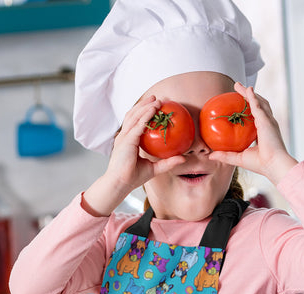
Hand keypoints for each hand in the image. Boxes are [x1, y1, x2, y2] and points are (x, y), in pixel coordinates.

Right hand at [83, 95, 185, 215]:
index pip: (135, 123)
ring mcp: (124, 137)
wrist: (120, 184)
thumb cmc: (133, 178)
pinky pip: (138, 124)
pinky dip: (146, 115)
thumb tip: (183, 158)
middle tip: (157, 98)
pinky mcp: (127, 140)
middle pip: (133, 115)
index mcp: (127, 142)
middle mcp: (124, 137)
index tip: (156, 107)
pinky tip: (154, 109)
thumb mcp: (154, 168)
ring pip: (134, 116)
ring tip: (156, 100)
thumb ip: (167, 163)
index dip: (144, 113)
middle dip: (144, 105)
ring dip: (145, 106)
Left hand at [209, 83, 296, 184]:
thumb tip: (210, 155)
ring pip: (258, 102)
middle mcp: (266, 124)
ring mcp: (268, 121)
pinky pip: (258, 105)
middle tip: (238, 88)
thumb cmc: (259, 164)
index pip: (255, 117)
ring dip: (249, 93)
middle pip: (257, 105)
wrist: (272, 165)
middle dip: (248, 96)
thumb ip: (224, 155)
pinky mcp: (266, 121)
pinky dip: (253, 97)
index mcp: (262, 132)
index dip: (249, 109)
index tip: (239, 105)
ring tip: (240, 86)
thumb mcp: (238, 158)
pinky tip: (247, 90)